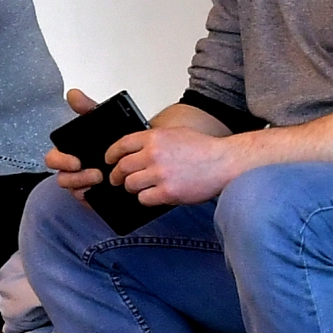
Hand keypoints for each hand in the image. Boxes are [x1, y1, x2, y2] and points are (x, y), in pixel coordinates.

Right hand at [47, 88, 104, 201]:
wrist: (134, 154)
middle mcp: (72, 170)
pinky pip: (87, 200)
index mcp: (69, 153)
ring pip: (74, 191)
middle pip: (62, 179)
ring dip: (86, 186)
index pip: (53, 159)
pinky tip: (105, 190)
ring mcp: (82, 185)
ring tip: (103, 179)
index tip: (76, 161)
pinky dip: (94, 196)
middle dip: (75, 178)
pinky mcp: (93, 196)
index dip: (60, 161)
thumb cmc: (111, 138)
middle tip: (95, 173)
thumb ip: (86, 108)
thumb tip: (73, 94)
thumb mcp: (99, 121)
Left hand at [107, 124, 237, 206]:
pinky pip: (144, 199)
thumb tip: (134, 150)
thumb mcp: (174, 134)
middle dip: (116, 175)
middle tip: (116, 179)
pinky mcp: (167, 192)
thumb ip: (153, 140)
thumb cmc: (203, 148)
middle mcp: (154, 154)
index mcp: (154, 137)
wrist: (223, 163)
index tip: (108, 160)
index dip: (111, 154)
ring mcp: (160, 174)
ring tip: (139, 187)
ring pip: (131, 185)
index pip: (121, 145)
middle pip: (122, 167)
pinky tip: (153, 195)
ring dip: (132, 187)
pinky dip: (146, 198)